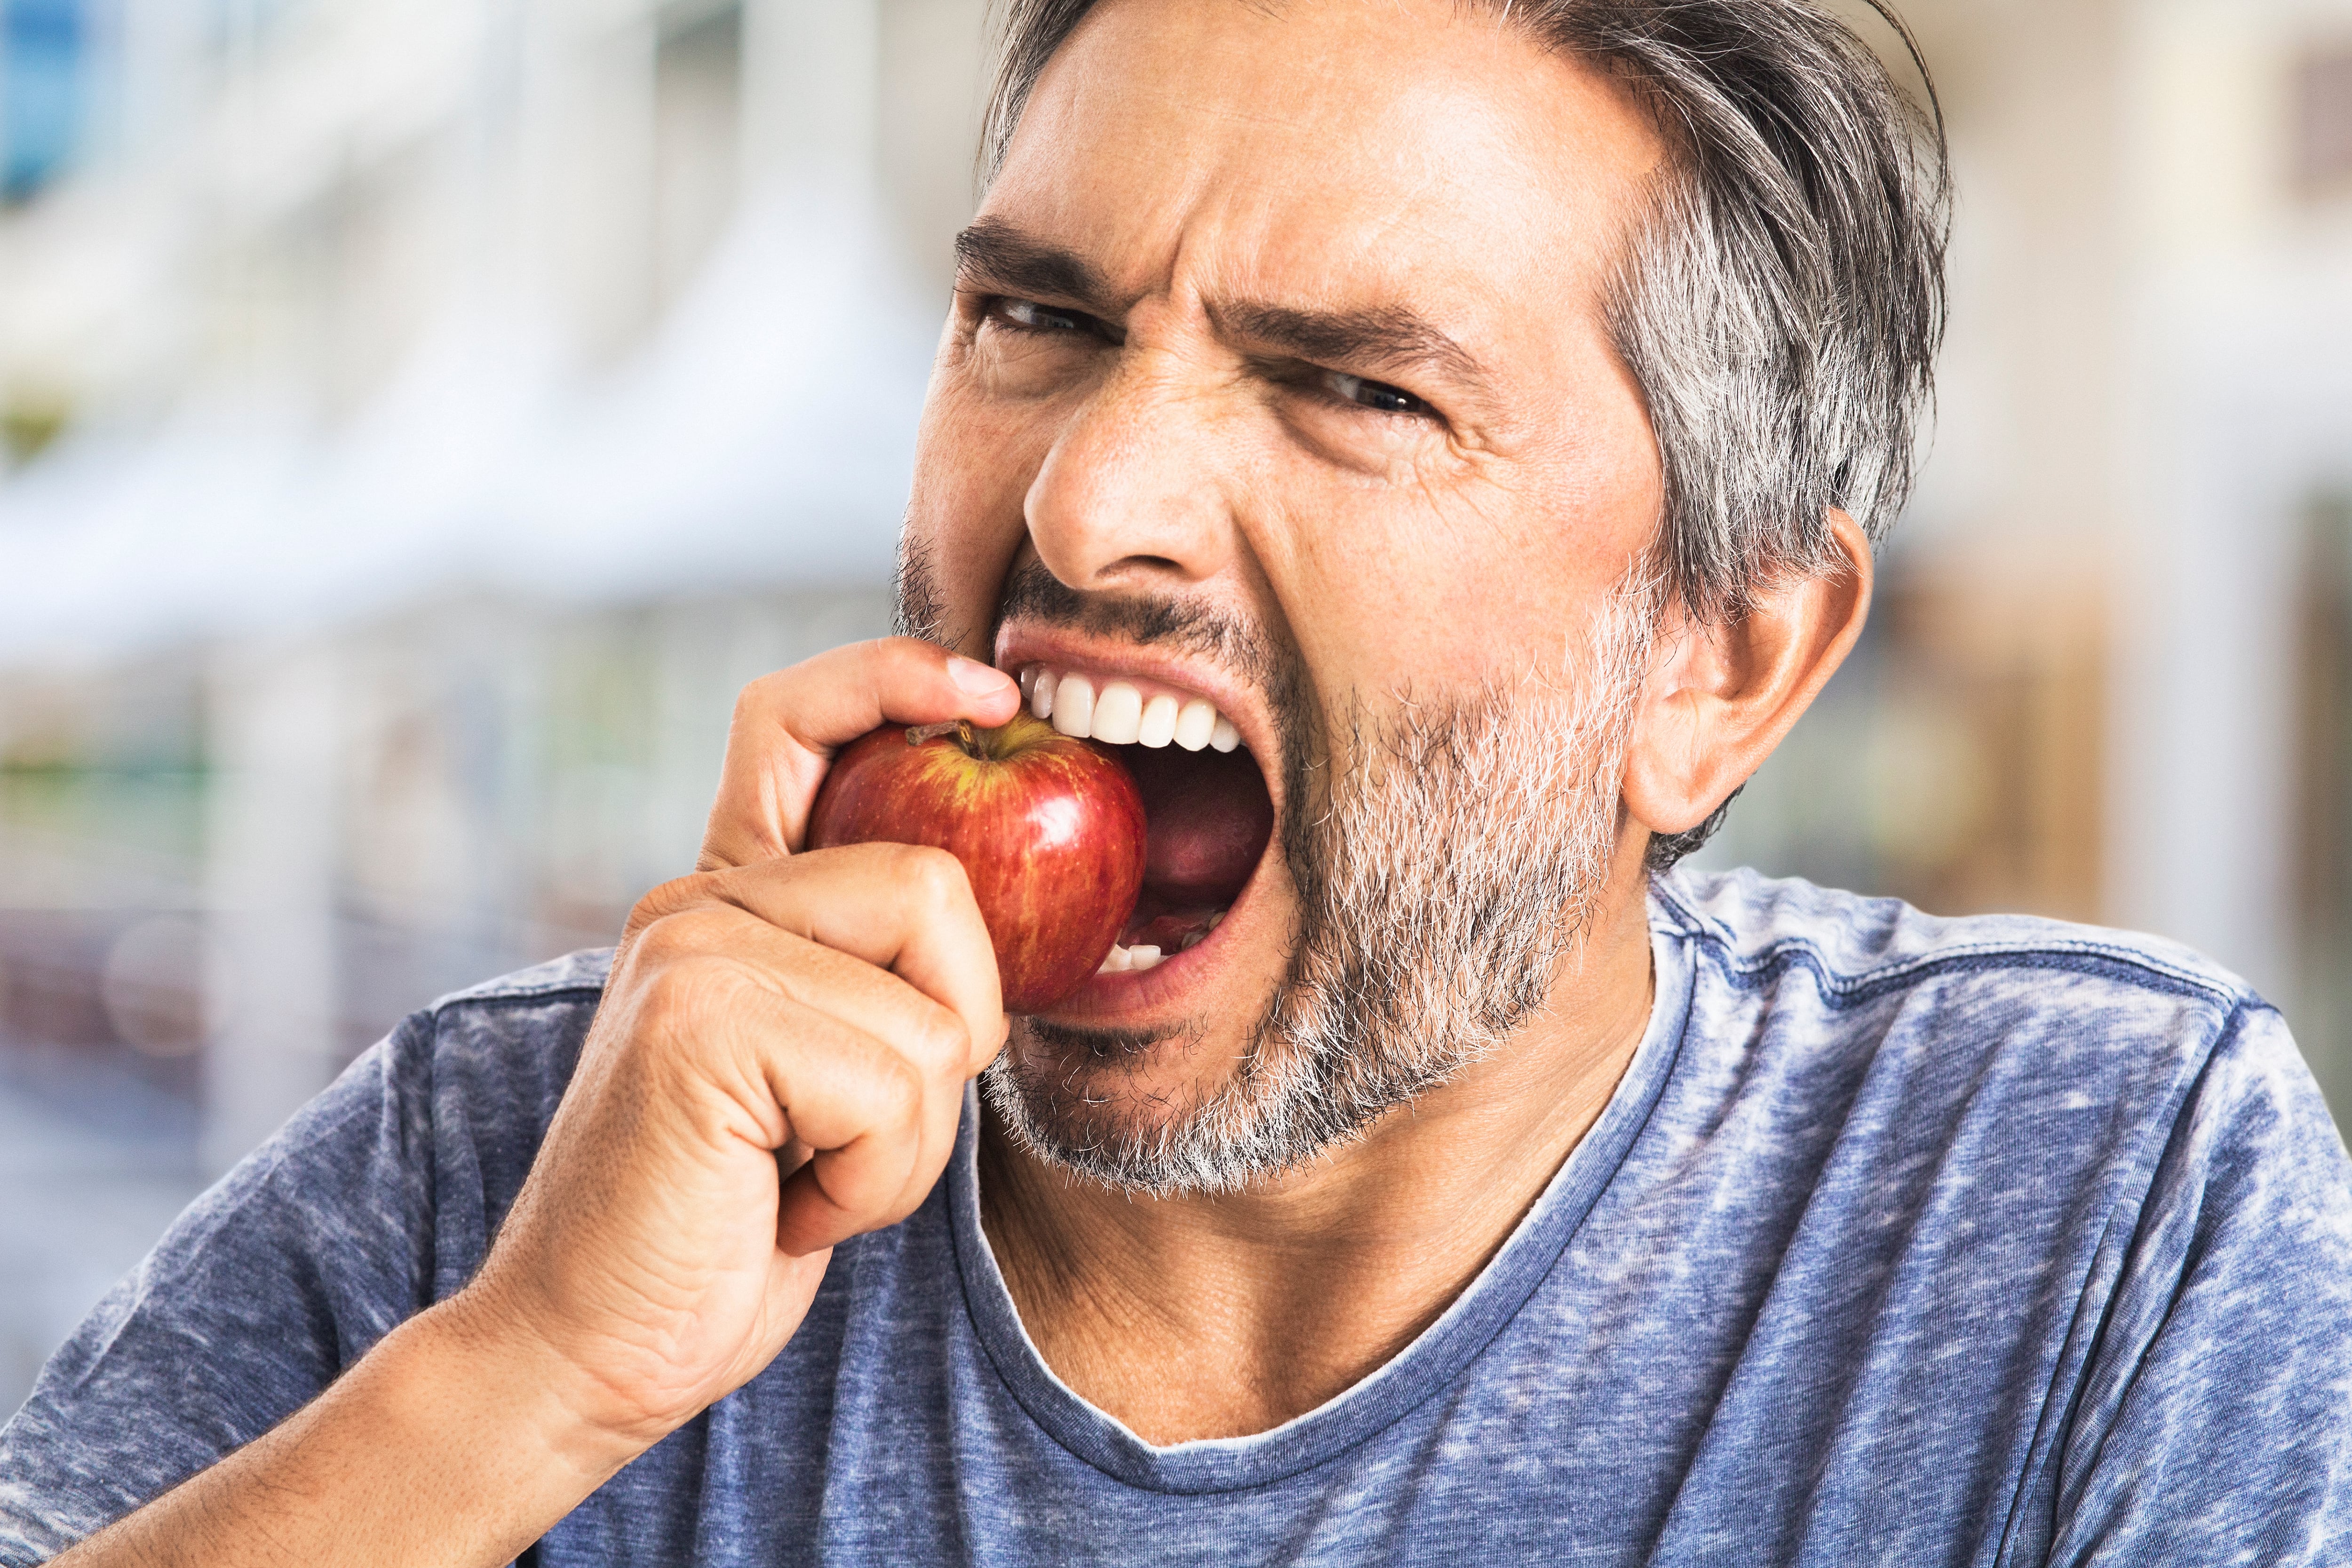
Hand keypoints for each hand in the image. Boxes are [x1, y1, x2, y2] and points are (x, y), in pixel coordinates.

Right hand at [450, 638, 1023, 1450]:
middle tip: (847, 1132)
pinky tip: (786, 1205)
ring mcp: (691, 952)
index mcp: (722, 899)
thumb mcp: (823, 1079)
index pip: (796, 720)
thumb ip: (870, 980)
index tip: (993, 697)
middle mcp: (697, 905)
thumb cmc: (728, 1226)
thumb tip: (993, 911)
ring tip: (805, 1175)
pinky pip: (896, 1085)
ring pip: (934, 1008)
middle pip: (938, 885)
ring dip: (908, 1136)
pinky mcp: (700, 1022)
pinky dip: (876, 1179)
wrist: (592, 1351)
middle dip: (947, 1036)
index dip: (896, 679)